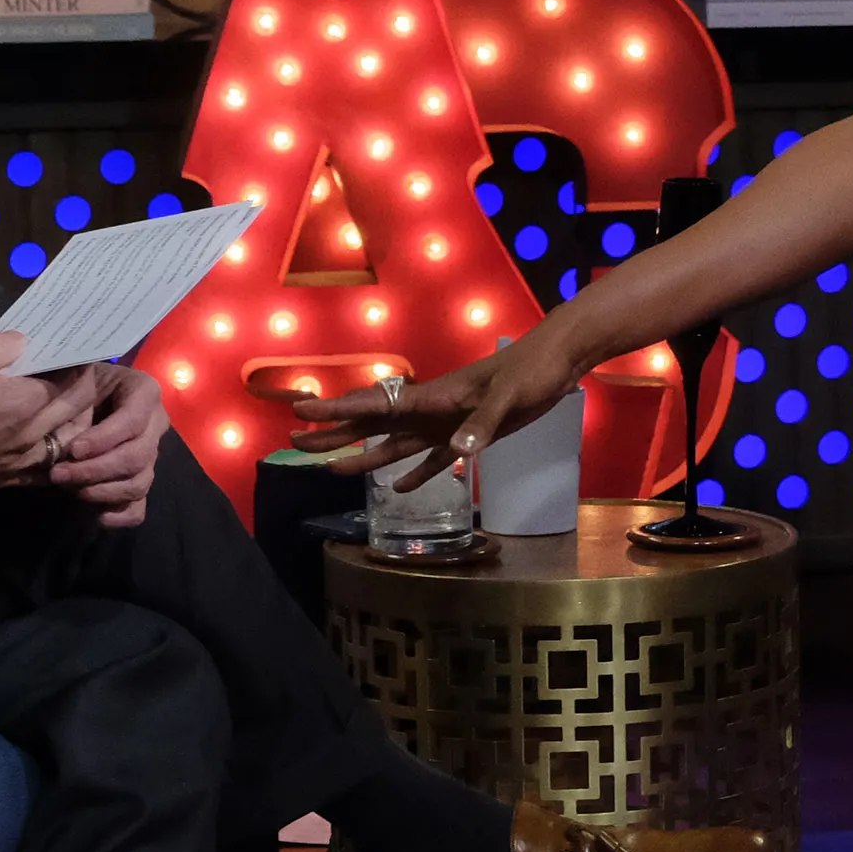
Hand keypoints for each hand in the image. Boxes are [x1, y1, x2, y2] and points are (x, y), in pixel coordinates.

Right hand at [0, 333, 80, 495]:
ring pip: (74, 441)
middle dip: (86, 387)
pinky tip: (55, 438)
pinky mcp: (12, 479)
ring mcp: (25, 462)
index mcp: (25, 403)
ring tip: (70, 401)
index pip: (74, 381)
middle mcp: (34, 435)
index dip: (80, 364)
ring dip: (81, 419)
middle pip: (81, 410)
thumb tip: (26, 342)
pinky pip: (53, 467)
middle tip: (79, 370)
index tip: (77, 351)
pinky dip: (63, 451)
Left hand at [44, 362, 165, 527]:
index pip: (134, 419)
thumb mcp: (65, 369)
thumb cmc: (64, 383)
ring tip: (68, 489)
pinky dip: (120, 515)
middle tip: (58, 474)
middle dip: (96, 470)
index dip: (106, 438)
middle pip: (138, 456)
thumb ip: (65, 371)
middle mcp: (154, 424)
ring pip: (139, 483)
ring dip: (101, 491)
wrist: (62, 407)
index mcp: (142, 391)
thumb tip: (58, 373)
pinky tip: (98, 516)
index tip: (72, 449)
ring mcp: (149, 456)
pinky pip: (139, 507)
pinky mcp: (137, 482)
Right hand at [293, 322, 580, 490]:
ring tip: (333, 471)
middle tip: (296, 443)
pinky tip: (402, 488)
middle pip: (373, 426)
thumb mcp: (510, 396)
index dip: (337, 410)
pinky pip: (435, 458)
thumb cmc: (532, 371)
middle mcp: (431, 411)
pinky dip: (418, 474)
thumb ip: (483, 422)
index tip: (301, 410)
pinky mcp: (470, 434)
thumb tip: (458, 449)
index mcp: (434, 397)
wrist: (556, 363)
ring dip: (365, 457)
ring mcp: (448, 424)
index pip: (376, 405)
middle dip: (335, 434)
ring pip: (396, 445)